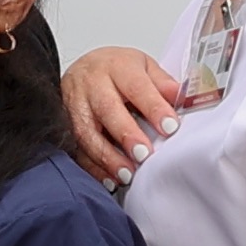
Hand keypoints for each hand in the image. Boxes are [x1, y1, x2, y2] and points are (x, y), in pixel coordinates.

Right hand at [60, 43, 190, 184]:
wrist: (82, 69)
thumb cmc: (115, 71)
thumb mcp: (143, 66)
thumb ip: (162, 83)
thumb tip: (182, 100)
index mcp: (116, 66)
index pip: (136, 87)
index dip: (153, 107)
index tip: (169, 127)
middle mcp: (92, 83)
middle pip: (106, 109)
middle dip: (125, 134)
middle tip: (144, 154)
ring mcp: (74, 104)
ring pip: (86, 132)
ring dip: (106, 156)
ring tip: (127, 174)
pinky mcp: (64, 124)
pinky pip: (75, 148)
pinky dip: (91, 166)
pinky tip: (108, 179)